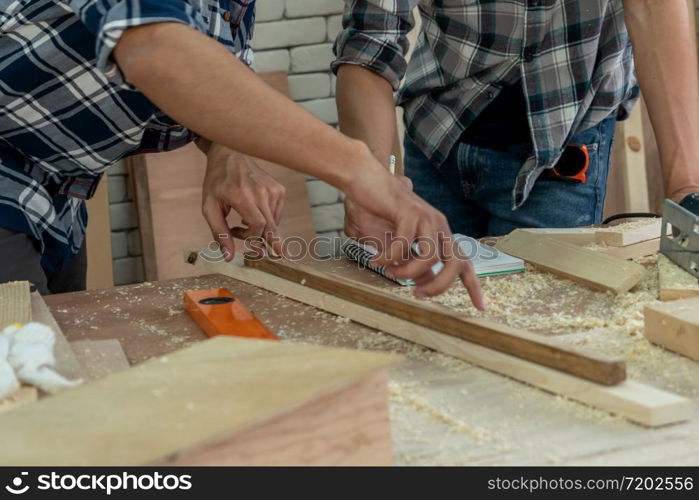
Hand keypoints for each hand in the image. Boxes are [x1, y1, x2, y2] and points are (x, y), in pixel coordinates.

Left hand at [202, 144, 285, 260]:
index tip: (236, 234)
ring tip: (245, 221)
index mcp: (242, 195)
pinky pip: (277, 214)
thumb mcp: (210, 207)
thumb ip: (219, 232)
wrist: (230, 155)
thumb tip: (228, 256)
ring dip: (262, 229)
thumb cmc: (217, 182)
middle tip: (280, 256)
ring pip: (274, 222)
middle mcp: (261, 191)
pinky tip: (255, 212)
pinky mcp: (279, 189)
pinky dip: (268, 219)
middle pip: (271, 226)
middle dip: (272, 243)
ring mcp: (272, 189)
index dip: (251, 238)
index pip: (258, 225)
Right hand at [344, 159, 484, 308]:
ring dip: (407, 272)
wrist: (367, 180)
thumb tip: (422, 285)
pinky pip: (403, 246)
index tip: (481, 307)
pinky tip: (376, 259)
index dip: (474, 286)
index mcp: (440, 234)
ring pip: (429, 257)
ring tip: (390, 271)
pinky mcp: (408, 212)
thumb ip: (414, 262)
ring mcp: (426, 218)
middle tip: (417, 295)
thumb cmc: (383, 212)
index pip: (464, 262)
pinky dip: (389, 258)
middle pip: (454, 263)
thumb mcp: (402, 243)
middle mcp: (439, 225)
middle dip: (439, 285)